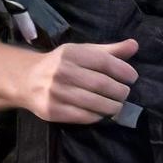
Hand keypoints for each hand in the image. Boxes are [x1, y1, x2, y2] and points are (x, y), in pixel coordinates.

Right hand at [24, 37, 138, 126]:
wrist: (27, 80)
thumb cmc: (61, 65)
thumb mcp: (82, 53)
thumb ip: (109, 51)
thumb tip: (134, 45)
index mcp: (71, 53)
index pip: (104, 62)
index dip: (123, 70)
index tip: (132, 77)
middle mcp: (62, 71)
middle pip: (102, 84)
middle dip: (120, 91)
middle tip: (124, 94)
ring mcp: (56, 92)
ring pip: (95, 103)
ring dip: (112, 106)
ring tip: (117, 105)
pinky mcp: (52, 111)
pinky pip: (83, 117)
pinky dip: (97, 116)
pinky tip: (101, 113)